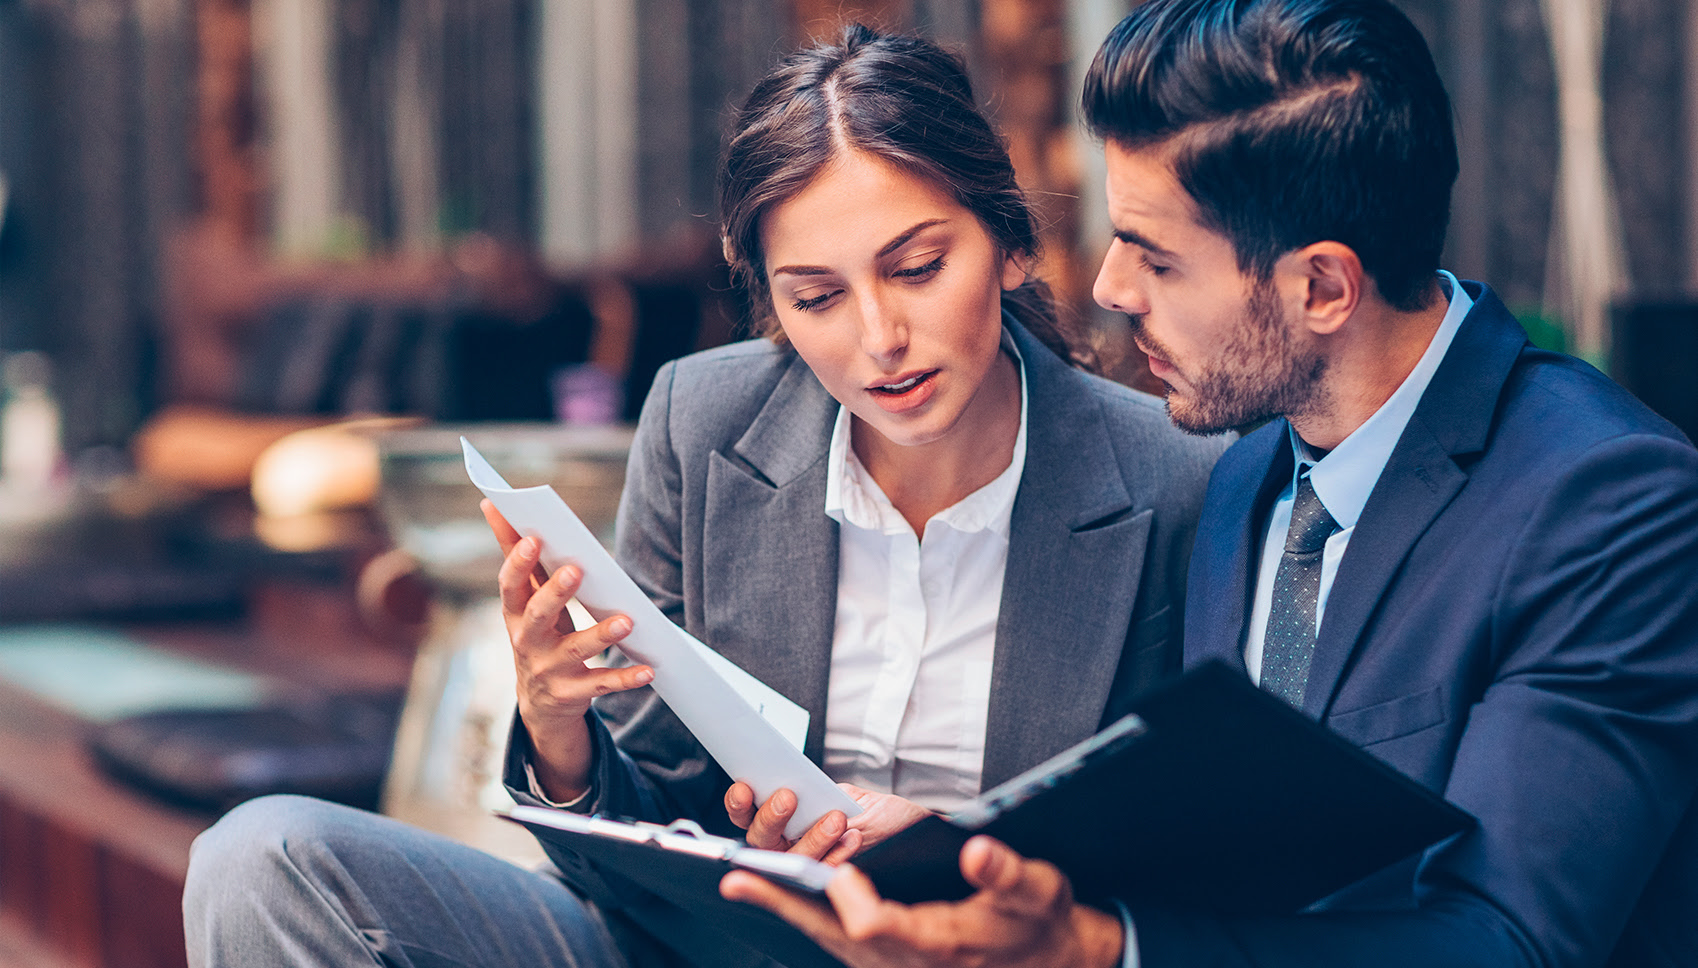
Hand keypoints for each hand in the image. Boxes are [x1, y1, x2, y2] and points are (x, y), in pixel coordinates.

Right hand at [483, 500, 653, 801]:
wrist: (540, 705)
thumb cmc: (536, 634)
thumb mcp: (524, 601)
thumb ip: (515, 556)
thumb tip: (491, 504)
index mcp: (516, 613)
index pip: (510, 585)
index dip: (517, 563)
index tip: (531, 537)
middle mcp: (527, 642)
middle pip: (539, 615)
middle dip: (556, 592)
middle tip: (576, 569)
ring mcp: (549, 670)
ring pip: (575, 650)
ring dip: (600, 635)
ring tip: (626, 621)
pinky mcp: (572, 694)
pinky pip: (601, 684)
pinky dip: (625, 679)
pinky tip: (649, 670)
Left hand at [720, 836, 1124, 967]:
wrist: (1046, 961)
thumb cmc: (1036, 922)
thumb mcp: (1037, 891)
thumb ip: (1006, 871)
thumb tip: (975, 850)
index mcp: (939, 941)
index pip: (876, 928)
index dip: (851, 901)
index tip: (838, 873)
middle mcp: (907, 962)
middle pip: (833, 935)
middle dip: (785, 905)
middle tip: (738, 879)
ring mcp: (894, 966)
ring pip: (828, 939)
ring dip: (787, 908)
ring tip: (742, 880)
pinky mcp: (888, 961)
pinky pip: (838, 940)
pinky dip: (807, 915)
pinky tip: (784, 893)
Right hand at [727, 783, 930, 862]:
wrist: (921, 836)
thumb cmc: (887, 817)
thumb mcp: (853, 795)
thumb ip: (821, 794)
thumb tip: (793, 783)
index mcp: (789, 818)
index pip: (749, 812)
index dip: (739, 803)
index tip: (746, 788)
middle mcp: (793, 844)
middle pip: (761, 838)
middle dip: (770, 818)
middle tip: (787, 798)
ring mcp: (812, 866)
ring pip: (792, 860)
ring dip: (810, 838)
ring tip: (834, 818)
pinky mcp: (834, 885)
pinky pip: (823, 876)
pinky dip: (836, 857)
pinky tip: (852, 838)